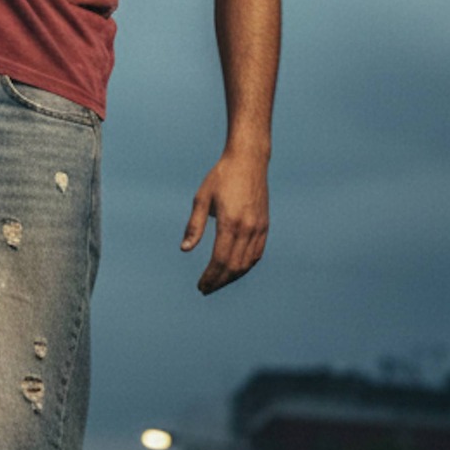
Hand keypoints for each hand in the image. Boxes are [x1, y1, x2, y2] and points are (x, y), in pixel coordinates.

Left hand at [181, 149, 269, 293]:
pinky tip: (235, 270)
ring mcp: (259, 228)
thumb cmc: (221, 177)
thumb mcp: (201, 198)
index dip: (210, 276)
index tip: (201, 285)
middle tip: (206, 289)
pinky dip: (246, 266)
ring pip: (247, 263)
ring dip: (232, 277)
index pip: (219, 260)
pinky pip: (257, 254)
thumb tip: (185, 249)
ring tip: (218, 282)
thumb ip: (194, 226)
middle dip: (219, 281)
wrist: (248, 160)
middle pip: (233, 266)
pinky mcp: (265, 226)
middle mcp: (247, 228)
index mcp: (230, 222)